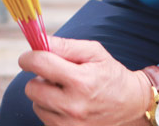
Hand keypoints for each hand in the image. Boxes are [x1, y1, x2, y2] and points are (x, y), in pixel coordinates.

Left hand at [18, 37, 151, 125]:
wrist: (130, 104)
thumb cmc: (110, 74)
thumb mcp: (94, 52)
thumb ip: (65, 46)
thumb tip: (39, 42)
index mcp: (81, 81)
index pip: (40, 64)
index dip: (29, 57)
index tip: (28, 57)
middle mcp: (73, 106)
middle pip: (31, 88)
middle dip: (38, 78)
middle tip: (54, 75)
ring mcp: (70, 124)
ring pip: (36, 104)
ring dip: (45, 95)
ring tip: (65, 91)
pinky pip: (44, 119)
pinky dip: (51, 110)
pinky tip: (67, 105)